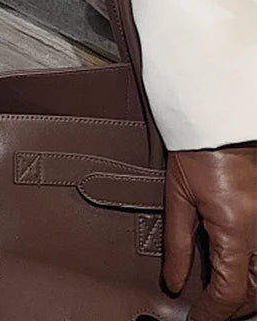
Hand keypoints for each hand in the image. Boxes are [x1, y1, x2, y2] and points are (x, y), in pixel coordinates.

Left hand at [163, 146, 256, 320]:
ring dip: (245, 292)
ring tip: (219, 295)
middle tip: (206, 310)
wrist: (220, 120)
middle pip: (253, 292)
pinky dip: (252, 272)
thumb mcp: (178, 197)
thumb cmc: (198, 150)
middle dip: (230, 307)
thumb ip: (176, 244)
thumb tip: (174, 283)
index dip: (212, 312)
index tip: (196, 318)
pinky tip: (236, 270)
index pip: (229, 293)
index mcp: (237, 231)